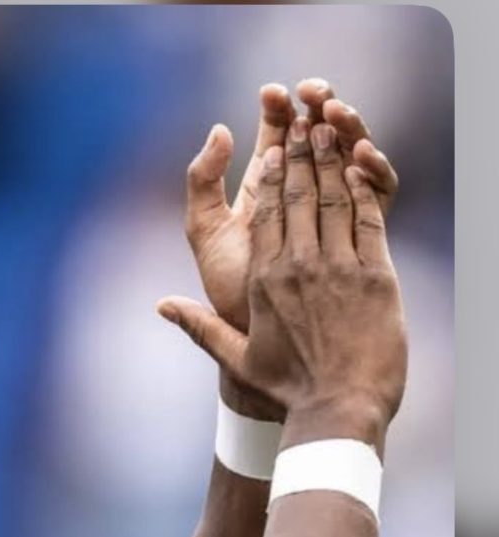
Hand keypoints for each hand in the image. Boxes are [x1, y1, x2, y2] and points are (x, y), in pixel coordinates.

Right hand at [161, 119, 406, 453]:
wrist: (340, 410)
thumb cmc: (287, 388)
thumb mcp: (237, 357)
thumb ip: (198, 326)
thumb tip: (160, 305)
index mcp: (265, 280)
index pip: (267, 214)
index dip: (273, 177)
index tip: (273, 148)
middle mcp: (300, 266)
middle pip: (300, 197)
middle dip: (300, 156)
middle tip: (301, 124)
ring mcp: (341, 269)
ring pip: (335, 201)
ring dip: (331, 162)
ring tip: (328, 131)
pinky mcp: (377, 278)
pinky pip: (369, 222)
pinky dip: (365, 190)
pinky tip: (362, 166)